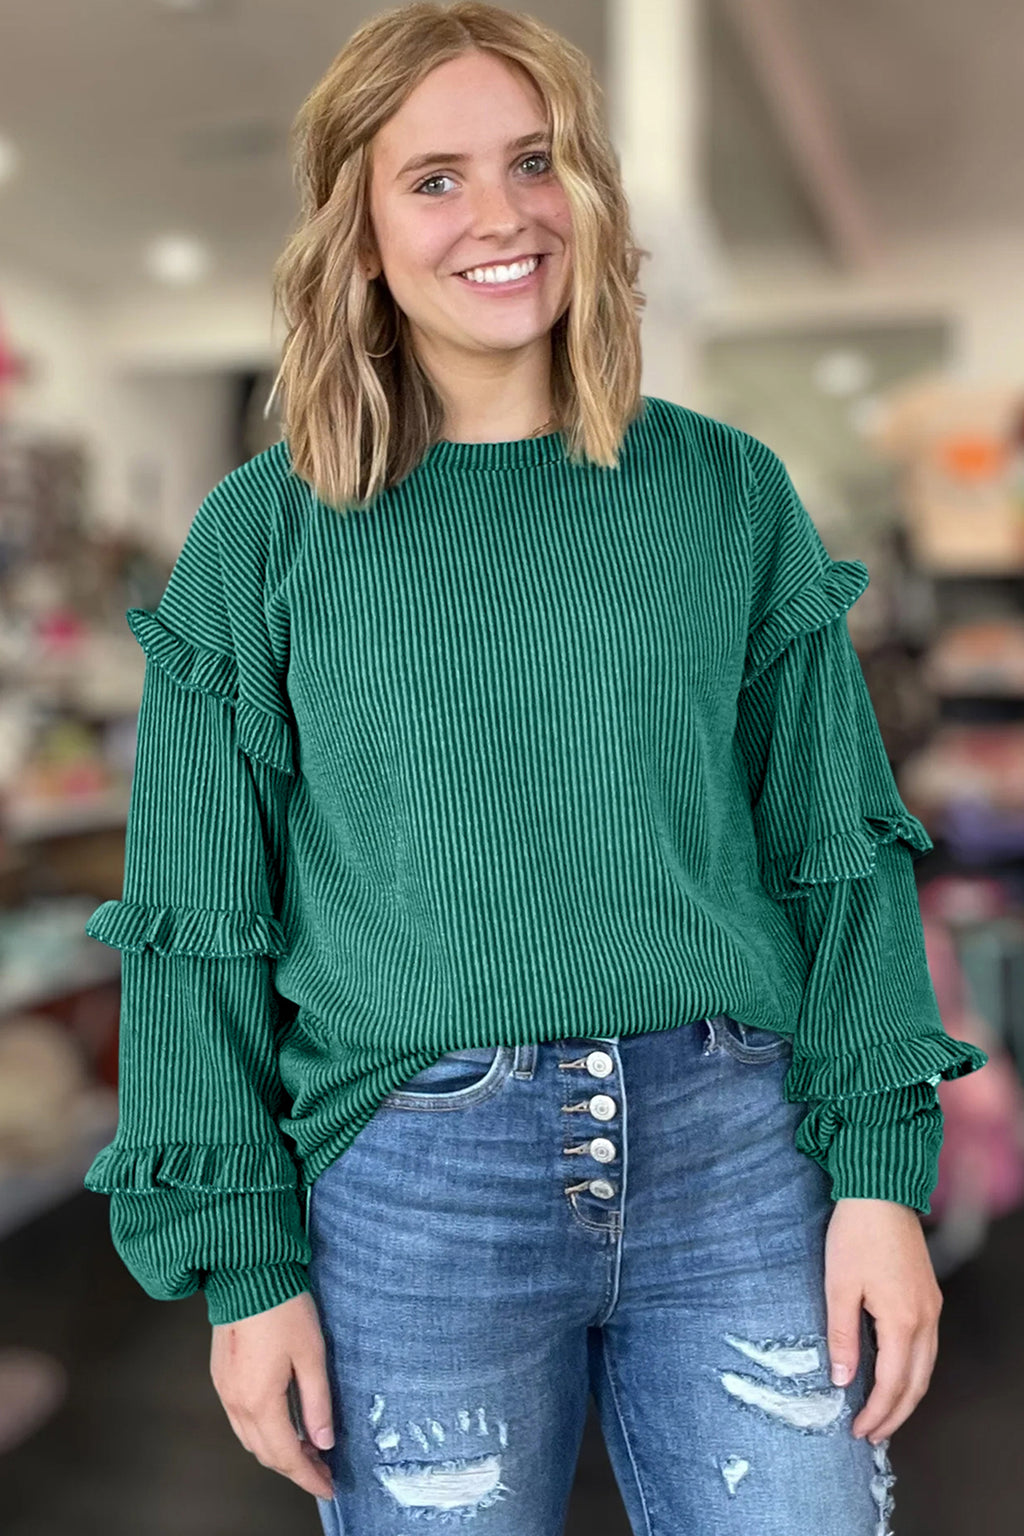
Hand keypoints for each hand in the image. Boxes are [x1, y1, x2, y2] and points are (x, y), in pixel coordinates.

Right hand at [210, 1290, 334, 1500]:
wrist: (247, 1272)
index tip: (329, 1486)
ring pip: (250, 1438)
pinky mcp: (221, 1374)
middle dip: (295, 1467)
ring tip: (308, 1448)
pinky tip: (282, 1422)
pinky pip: (240, 1419)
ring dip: (277, 1450)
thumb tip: (324, 1441)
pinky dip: (262, 1431)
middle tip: (323, 1469)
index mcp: (259, 1401)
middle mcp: (236, 1401)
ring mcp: (224, 1389)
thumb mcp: (312, 1355)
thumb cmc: (282, 1307)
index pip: (286, 1456)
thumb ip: (317, 1403)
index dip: (309, 1477)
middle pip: (265, 1453)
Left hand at [824, 1198, 941, 1444]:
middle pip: (916, 1383)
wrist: (880, 1193)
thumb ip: (843, 1336)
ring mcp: (931, 1307)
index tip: (858, 1431)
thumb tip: (843, 1380)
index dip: (877, 1413)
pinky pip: (926, 1347)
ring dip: (907, 1396)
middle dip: (895, 1414)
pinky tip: (896, 1375)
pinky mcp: (928, 1296)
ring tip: (884, 1414)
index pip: (893, 1384)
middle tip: (872, 1435)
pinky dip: (913, 1371)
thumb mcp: (839, 1286)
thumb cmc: (855, 1235)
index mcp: (902, 1321)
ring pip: (926, 1367)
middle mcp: (925, 1319)